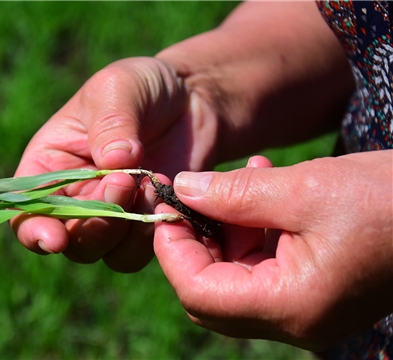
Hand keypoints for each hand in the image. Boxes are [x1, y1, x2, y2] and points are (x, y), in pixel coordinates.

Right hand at [11, 57, 220, 271]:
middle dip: (98, 222)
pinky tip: (168, 194)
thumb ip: (111, 123)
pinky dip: (152, 231)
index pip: (27, 210)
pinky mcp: (144, 223)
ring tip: (153, 183)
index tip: (56, 239)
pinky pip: (139, 250)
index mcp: (50, 165)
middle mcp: (75, 197)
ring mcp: (111, 214)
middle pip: (71, 240)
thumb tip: (115, 163)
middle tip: (124, 182)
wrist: (190, 98)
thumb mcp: (118, 88)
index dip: (34, 230)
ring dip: (129, 229)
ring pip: (106, 253)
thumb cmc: (142, 86)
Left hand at [153, 150, 392, 349]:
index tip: (165, 207)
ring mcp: (304, 308)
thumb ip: (234, 193)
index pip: (199, 294)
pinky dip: (249, 231)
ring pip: (232, 277)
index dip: (171, 250)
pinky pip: (260, 267)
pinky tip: (258, 190)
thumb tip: (183, 190)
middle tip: (189, 197)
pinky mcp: (311, 290)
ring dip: (223, 230)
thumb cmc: (389, 199)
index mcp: (292, 306)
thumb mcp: (304, 188)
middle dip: (192, 242)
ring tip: (236, 181)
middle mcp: (294, 320)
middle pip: (210, 293)